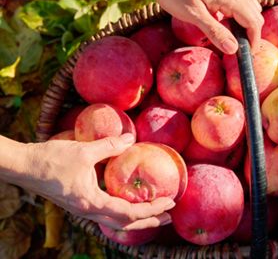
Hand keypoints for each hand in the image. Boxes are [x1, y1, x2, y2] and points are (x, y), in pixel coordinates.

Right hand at [23, 134, 174, 230]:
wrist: (23, 166)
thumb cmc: (51, 159)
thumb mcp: (83, 150)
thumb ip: (109, 145)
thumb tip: (131, 138)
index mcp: (92, 202)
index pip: (129, 212)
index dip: (152, 209)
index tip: (170, 202)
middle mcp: (88, 211)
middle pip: (125, 224)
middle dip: (150, 221)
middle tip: (170, 217)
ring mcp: (82, 209)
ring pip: (115, 221)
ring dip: (137, 219)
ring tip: (155, 214)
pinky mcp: (78, 204)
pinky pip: (106, 215)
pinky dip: (122, 213)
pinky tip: (128, 204)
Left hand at [144, 0, 263, 53]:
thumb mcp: (193, 15)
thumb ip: (215, 32)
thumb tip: (233, 49)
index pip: (253, 21)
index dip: (253, 39)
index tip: (247, 53)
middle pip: (255, 14)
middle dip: (252, 32)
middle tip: (239, 48)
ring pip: (251, 6)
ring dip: (247, 22)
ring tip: (233, 36)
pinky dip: (241, 12)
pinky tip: (227, 19)